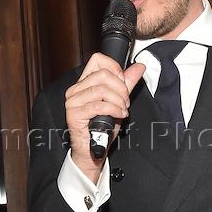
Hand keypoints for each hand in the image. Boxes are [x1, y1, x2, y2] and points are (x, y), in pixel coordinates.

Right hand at [64, 53, 144, 182]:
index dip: (115, 68)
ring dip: (118, 101)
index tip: (124, 82)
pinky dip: (114, 110)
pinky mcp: (74, 114)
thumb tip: (138, 67)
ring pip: (102, 89)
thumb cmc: (102, 128)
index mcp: (84, 83)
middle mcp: (76, 90)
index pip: (97, 60)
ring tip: (122, 110)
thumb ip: (127, 84)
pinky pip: (99, 105)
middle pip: (103, 74)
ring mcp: (73, 102)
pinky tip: (119, 115)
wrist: (93, 151)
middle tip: (125, 101)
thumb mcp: (118, 102)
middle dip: (121, 88)